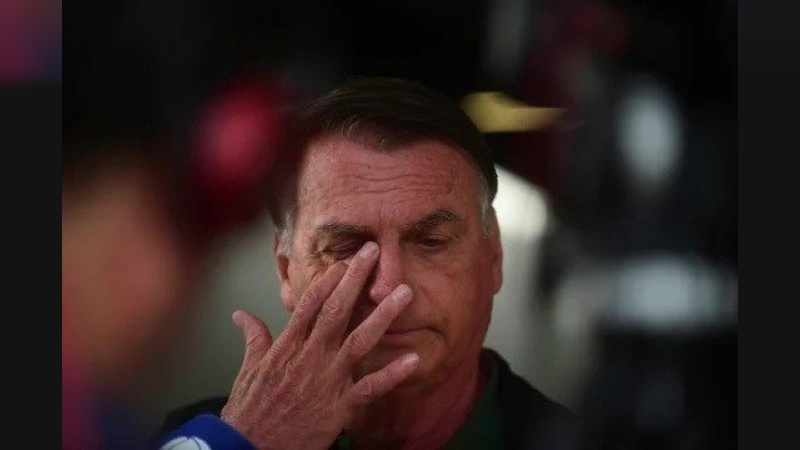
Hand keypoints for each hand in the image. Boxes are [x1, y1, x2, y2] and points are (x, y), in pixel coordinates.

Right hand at [220, 241, 417, 449]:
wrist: (248, 447)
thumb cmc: (250, 410)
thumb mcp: (247, 369)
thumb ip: (253, 338)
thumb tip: (242, 315)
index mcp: (287, 347)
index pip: (310, 303)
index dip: (329, 279)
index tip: (345, 260)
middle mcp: (309, 357)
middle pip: (337, 310)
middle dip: (356, 279)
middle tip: (373, 253)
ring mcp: (326, 381)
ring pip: (359, 341)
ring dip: (383, 316)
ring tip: (403, 294)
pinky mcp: (339, 407)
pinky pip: (370, 387)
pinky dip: (392, 374)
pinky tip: (412, 359)